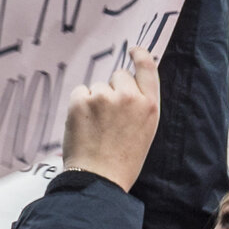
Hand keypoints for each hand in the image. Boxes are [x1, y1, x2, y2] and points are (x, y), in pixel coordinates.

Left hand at [63, 45, 161, 191]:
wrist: (99, 178)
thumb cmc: (124, 159)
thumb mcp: (145, 130)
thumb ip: (140, 104)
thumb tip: (126, 84)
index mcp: (149, 105)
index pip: (147, 68)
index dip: (140, 54)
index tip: (133, 50)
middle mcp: (129, 97)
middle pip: (118, 76)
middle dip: (112, 89)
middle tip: (109, 116)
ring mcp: (104, 98)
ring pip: (96, 86)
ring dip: (94, 100)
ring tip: (96, 127)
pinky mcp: (81, 102)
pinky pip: (80, 92)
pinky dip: (79, 105)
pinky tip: (84, 124)